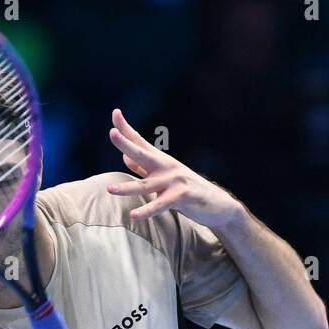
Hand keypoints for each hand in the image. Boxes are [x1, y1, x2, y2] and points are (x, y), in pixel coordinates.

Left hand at [105, 109, 243, 229]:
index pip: (140, 141)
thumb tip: (124, 157)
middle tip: (112, 133)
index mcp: (160, 161)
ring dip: (127, 188)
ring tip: (110, 189)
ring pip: (145, 185)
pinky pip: (160, 205)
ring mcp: (174, 181)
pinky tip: (134, 215)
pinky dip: (147, 211)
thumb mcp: (164, 178)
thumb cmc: (188, 191)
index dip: (126, 129)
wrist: (218, 205)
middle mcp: (166, 167)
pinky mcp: (182, 196)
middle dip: (126, 144)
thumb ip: (144, 168)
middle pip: (142, 154)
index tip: (115, 113)